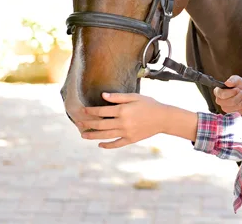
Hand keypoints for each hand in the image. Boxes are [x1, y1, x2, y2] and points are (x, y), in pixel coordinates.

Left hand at [79, 92, 196, 147]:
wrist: (163, 118)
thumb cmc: (149, 104)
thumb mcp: (135, 97)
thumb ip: (118, 97)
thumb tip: (103, 96)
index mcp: (123, 110)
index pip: (102, 111)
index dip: (91, 111)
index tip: (82, 111)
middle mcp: (122, 122)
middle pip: (100, 124)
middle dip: (88, 124)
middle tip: (78, 124)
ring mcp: (126, 132)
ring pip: (105, 135)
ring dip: (93, 135)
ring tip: (83, 135)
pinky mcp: (130, 139)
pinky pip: (116, 144)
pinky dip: (107, 145)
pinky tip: (100, 144)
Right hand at [214, 75, 241, 113]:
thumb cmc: (239, 85)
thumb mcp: (237, 79)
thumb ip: (232, 80)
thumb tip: (227, 83)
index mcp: (218, 92)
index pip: (222, 95)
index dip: (231, 92)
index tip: (236, 89)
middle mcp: (220, 101)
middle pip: (232, 101)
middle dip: (240, 95)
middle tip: (241, 91)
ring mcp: (226, 109)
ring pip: (238, 106)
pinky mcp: (233, 114)